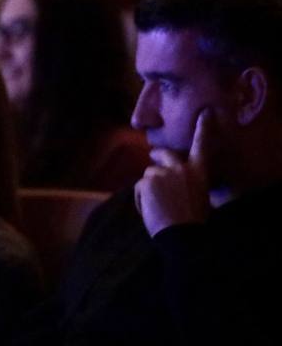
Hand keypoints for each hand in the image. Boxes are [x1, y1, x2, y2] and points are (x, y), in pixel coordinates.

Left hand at [135, 109, 212, 236]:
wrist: (183, 233)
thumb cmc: (193, 220)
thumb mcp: (198, 196)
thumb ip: (186, 182)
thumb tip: (169, 180)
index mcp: (200, 171)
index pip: (202, 144)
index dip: (204, 127)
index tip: (205, 112)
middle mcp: (182, 167)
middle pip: (165, 154)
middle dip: (157, 155)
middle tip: (153, 157)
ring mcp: (163, 172)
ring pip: (148, 175)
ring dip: (149, 187)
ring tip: (157, 206)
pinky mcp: (148, 181)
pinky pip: (139, 188)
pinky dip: (141, 199)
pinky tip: (150, 211)